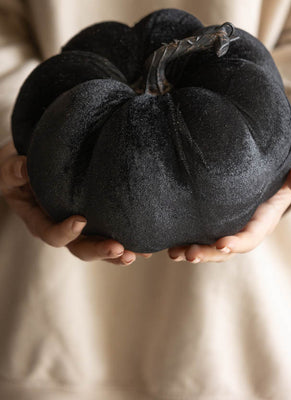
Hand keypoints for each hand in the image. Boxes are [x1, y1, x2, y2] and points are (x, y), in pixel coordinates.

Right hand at [0, 141, 151, 264]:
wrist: (33, 171)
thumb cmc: (20, 171)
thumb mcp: (11, 169)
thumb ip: (15, 170)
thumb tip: (24, 165)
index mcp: (40, 221)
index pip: (51, 233)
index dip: (65, 231)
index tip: (81, 220)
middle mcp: (62, 229)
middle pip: (80, 248)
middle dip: (100, 250)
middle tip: (120, 249)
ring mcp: (80, 229)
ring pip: (98, 247)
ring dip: (118, 253)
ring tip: (138, 254)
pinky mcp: (94, 222)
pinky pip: (109, 234)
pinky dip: (127, 240)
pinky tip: (147, 244)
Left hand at [168, 147, 290, 263]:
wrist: (268, 160)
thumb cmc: (284, 162)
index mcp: (264, 217)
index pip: (251, 235)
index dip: (238, 242)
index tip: (221, 244)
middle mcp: (243, 224)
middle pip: (225, 247)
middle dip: (208, 253)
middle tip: (189, 254)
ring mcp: (226, 222)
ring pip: (208, 243)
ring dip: (191, 250)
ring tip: (173, 252)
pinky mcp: (212, 215)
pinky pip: (197, 230)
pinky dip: (183, 236)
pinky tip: (166, 241)